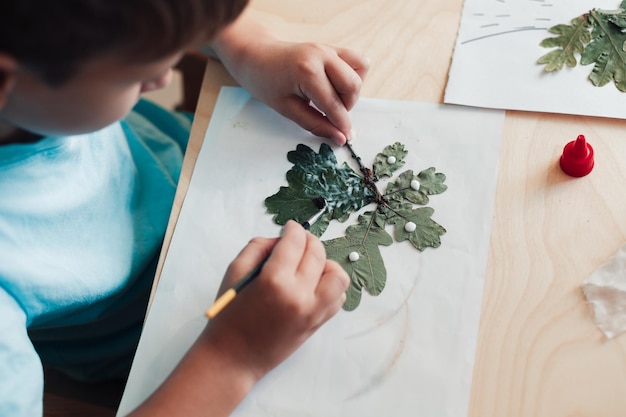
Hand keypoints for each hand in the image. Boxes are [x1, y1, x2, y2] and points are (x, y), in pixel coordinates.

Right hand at [203, 220, 349, 379]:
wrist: (233, 358)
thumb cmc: (229, 315)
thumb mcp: (234, 272)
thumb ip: (259, 247)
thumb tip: (282, 239)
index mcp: (274, 280)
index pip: (295, 242)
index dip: (293, 229)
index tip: (290, 227)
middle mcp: (299, 295)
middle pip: (317, 253)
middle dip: (308, 241)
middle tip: (298, 241)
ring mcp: (313, 311)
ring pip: (337, 275)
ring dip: (326, 264)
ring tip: (309, 266)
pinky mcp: (318, 323)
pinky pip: (337, 297)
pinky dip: (330, 286)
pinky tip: (313, 285)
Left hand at [211, 15, 369, 144]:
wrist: (255, 56)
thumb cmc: (266, 83)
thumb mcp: (286, 109)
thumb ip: (315, 124)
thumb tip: (340, 138)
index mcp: (307, 71)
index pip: (334, 103)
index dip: (341, 124)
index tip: (346, 138)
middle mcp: (322, 55)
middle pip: (353, 86)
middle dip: (346, 106)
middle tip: (328, 113)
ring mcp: (328, 48)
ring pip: (360, 71)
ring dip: (350, 90)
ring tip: (331, 97)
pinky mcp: (332, 48)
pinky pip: (356, 61)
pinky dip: (353, 75)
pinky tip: (336, 84)